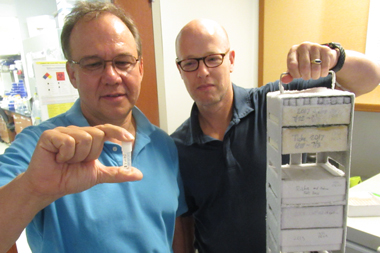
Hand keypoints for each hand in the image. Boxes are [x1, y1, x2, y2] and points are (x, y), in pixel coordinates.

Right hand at [23, 124, 142, 201]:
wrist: (50, 187)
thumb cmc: (70, 178)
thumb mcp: (98, 175)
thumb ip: (117, 173)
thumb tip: (139, 174)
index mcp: (88, 137)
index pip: (106, 129)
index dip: (118, 132)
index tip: (129, 138)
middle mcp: (77, 131)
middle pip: (96, 135)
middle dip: (90, 154)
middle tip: (77, 162)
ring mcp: (63, 131)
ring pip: (84, 138)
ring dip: (77, 157)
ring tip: (66, 161)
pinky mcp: (50, 135)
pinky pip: (67, 141)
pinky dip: (65, 155)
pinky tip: (57, 159)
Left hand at [281, 42, 337, 83]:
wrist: (319, 55)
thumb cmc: (303, 63)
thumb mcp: (294, 68)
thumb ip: (289, 75)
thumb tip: (284, 80)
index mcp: (293, 50)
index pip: (292, 65)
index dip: (296, 74)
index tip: (298, 76)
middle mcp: (304, 46)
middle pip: (304, 67)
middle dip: (306, 76)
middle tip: (307, 77)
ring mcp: (315, 46)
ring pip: (315, 68)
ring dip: (315, 76)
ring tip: (314, 75)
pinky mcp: (325, 50)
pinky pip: (325, 66)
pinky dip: (323, 73)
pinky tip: (321, 73)